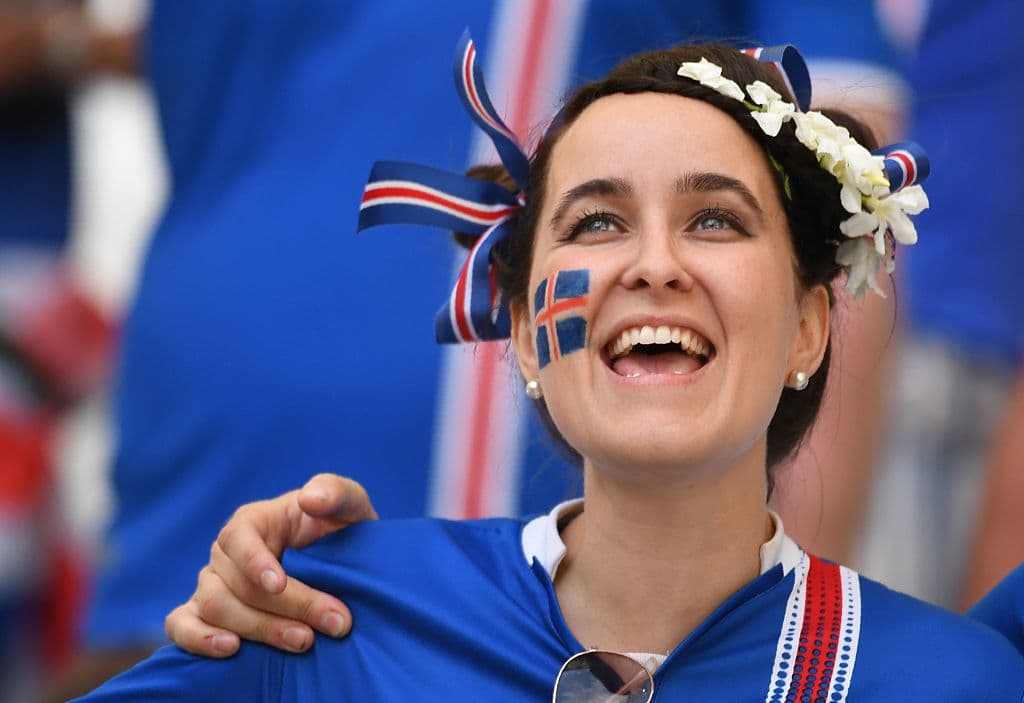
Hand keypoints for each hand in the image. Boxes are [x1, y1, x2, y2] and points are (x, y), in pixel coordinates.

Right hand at [165, 473, 377, 656]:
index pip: (238, 538)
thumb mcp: (349, 505)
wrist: (343, 571)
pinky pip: (181, 626)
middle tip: (334, 622)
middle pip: (235, 583)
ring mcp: (212, 586)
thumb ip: (335, 493)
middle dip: (285, 607)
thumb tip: (310, 499)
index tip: (280, 584)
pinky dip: (199, 639)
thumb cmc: (340, 533)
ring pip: (214, 608)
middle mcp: (226, 554)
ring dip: (258, 628)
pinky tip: (232, 649)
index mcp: (253, 521)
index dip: (254, 561)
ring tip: (304, 641)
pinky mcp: (206, 616)